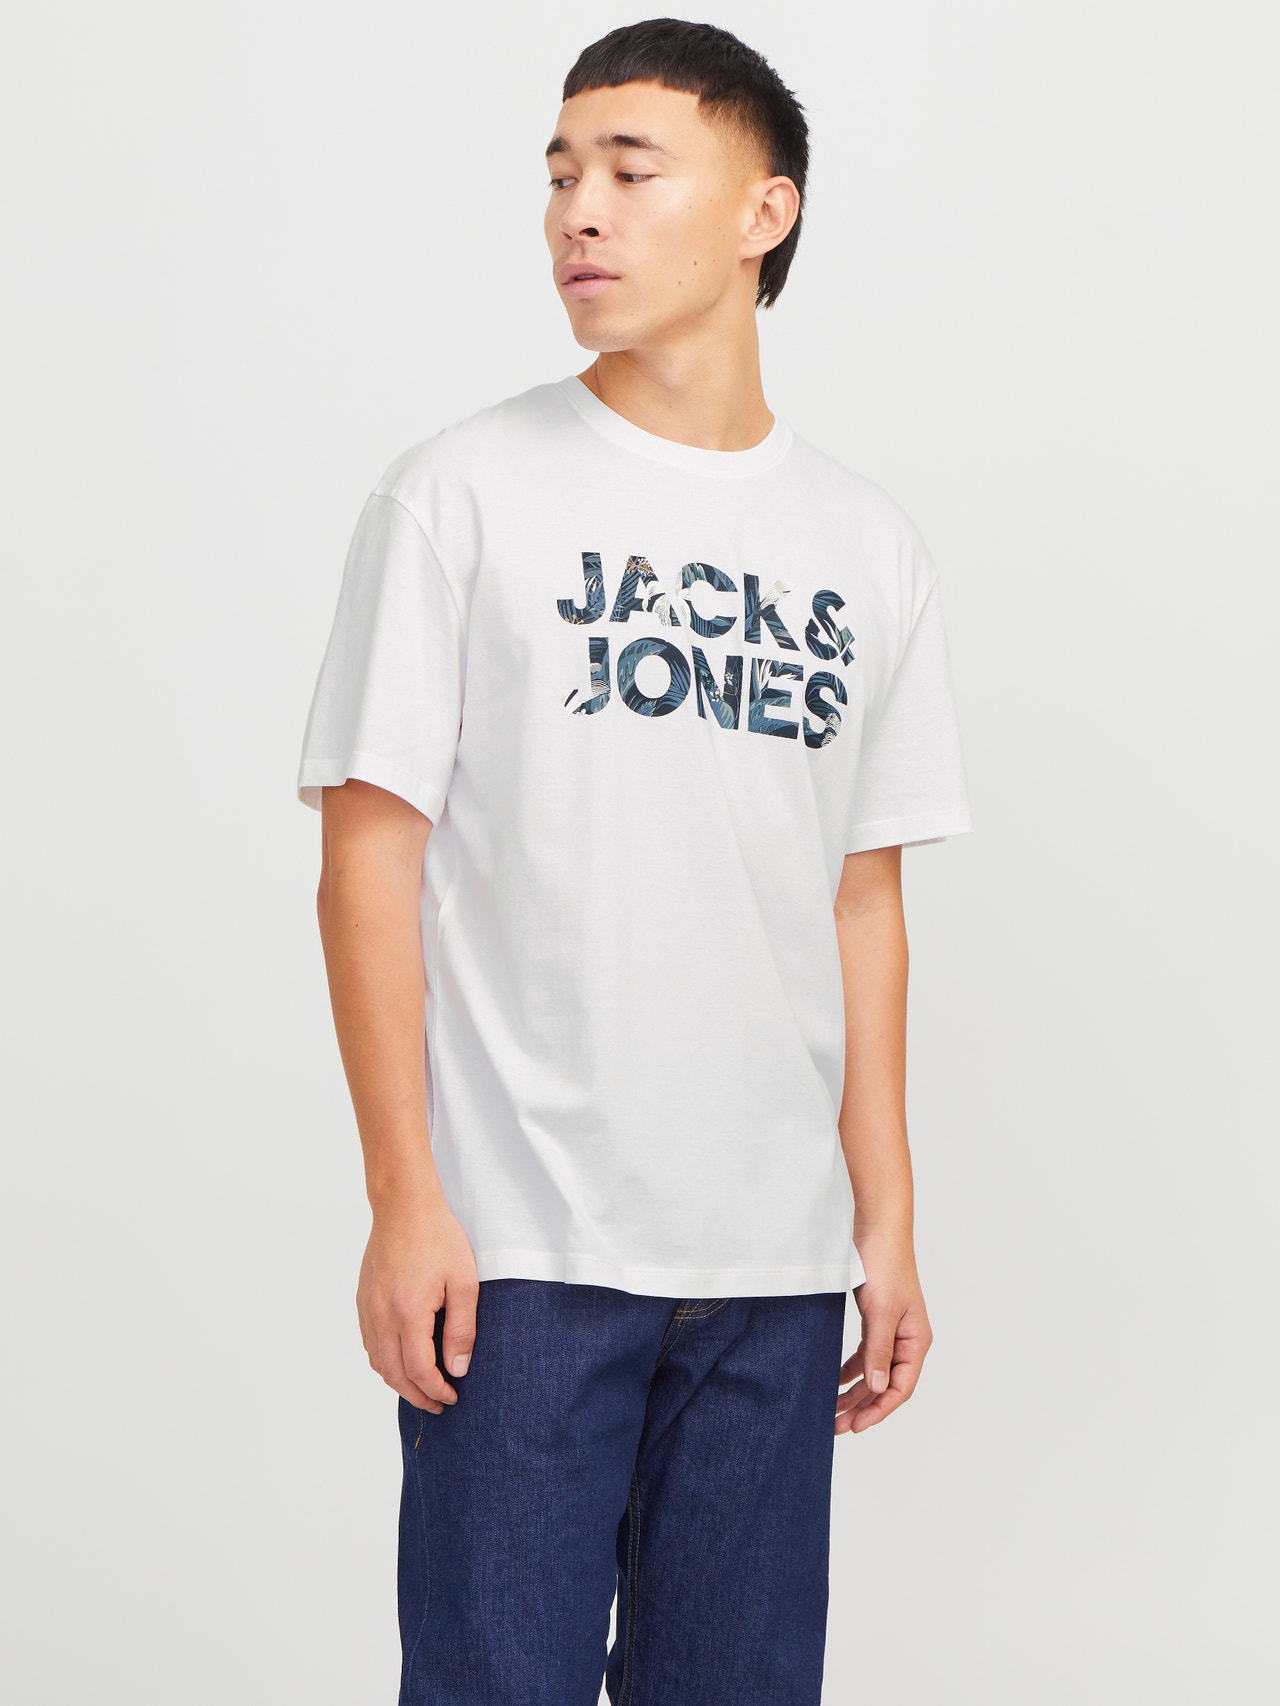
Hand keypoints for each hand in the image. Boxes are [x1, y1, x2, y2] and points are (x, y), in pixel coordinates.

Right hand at [356, 1196, 478, 1414]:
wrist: (404, 1207)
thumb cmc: (438, 1238)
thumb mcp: (464, 1282)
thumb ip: (461, 1329)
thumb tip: (457, 1369)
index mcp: (408, 1313)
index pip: (418, 1371)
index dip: (436, 1391)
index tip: (453, 1397)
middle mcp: (381, 1315)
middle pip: (393, 1375)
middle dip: (417, 1396)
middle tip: (438, 1404)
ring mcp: (368, 1308)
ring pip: (377, 1362)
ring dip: (398, 1382)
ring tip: (422, 1388)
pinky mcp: (363, 1300)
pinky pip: (369, 1343)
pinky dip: (384, 1361)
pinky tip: (403, 1360)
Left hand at [835, 1239, 931, 1434]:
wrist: (875, 1227)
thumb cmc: (885, 1264)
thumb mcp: (881, 1311)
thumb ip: (878, 1351)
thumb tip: (877, 1387)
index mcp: (916, 1341)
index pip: (900, 1388)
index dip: (878, 1410)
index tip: (855, 1426)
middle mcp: (906, 1340)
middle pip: (886, 1384)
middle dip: (862, 1406)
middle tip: (836, 1426)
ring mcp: (891, 1330)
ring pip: (873, 1372)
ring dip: (854, 1391)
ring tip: (831, 1410)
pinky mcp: (875, 1319)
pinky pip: (865, 1354)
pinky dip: (850, 1369)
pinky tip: (834, 1379)